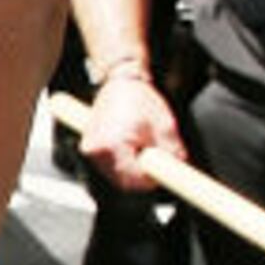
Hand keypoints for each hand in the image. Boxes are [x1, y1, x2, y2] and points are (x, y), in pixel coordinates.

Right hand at [78, 70, 187, 191]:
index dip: (151, 179)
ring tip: (140, 146)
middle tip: (153, 157)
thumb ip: (172, 153)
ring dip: (131, 168)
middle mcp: (97, 150)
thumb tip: (176, 171)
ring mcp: (90, 149)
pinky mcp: (89, 148)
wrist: (121, 83)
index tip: (161, 172)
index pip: (134, 180)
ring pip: (115, 175)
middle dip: (141, 175)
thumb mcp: (165, 126)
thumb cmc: (139, 99)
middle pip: (123, 181)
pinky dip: (122, 162)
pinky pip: (108, 166)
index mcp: (114, 145)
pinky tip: (130, 145)